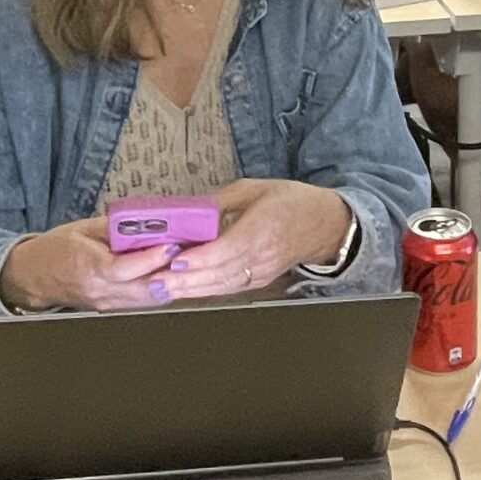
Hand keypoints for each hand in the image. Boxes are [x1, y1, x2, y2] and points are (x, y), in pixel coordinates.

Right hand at [0, 218, 184, 311]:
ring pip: (147, 300)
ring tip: (187, 266)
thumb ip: (115, 228)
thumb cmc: (55, 250)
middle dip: (171, 274)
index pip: (126, 268)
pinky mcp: (110, 307)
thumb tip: (145, 222)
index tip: (172, 246)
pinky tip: (171, 277)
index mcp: (90, 268)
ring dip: (169, 284)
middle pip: (144, 289)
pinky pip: (140, 302)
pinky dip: (158, 291)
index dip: (152, 259)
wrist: (32, 276)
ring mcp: (106, 303)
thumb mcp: (83, 229)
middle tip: (191, 256)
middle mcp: (100, 291)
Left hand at [159, 180, 353, 299]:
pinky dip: (205, 290)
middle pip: (220, 272)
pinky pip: (229, 288)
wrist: (324, 225)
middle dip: (186, 279)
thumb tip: (192, 208)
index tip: (177, 260)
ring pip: (222, 285)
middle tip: (156, 281)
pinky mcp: (260, 281)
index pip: (228, 249)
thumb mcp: (256, 189)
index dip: (202, 258)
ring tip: (162, 289)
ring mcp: (262, 272)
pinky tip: (184, 290)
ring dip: (191, 289)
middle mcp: (263, 255)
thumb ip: (223, 200)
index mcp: (263, 228)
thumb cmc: (292, 203)